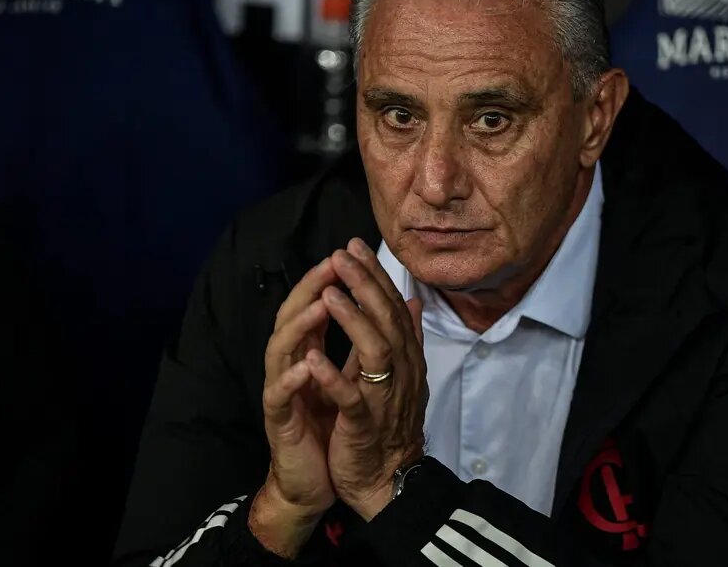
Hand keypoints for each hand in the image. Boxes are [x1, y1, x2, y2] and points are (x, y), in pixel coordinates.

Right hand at [249, 258, 339, 556]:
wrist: (318, 479)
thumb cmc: (331, 425)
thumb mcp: (354, 378)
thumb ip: (364, 340)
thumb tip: (388, 303)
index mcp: (308, 352)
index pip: (315, 305)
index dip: (331, 278)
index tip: (352, 252)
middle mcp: (290, 364)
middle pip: (292, 316)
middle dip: (311, 288)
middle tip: (333, 263)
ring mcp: (281, 390)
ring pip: (280, 348)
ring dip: (301, 324)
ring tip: (322, 302)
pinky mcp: (278, 420)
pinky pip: (280, 394)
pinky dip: (293, 378)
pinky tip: (307, 363)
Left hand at [306, 237, 427, 520]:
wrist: (388, 481)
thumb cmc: (390, 425)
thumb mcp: (400, 376)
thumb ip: (405, 336)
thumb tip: (412, 299)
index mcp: (406, 358)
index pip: (393, 307)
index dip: (375, 276)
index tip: (355, 246)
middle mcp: (401, 372)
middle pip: (387, 320)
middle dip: (365, 285)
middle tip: (343, 254)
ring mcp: (385, 397)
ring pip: (376, 351)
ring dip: (353, 321)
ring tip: (331, 293)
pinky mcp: (365, 425)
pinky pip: (352, 397)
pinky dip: (334, 377)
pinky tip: (315, 357)